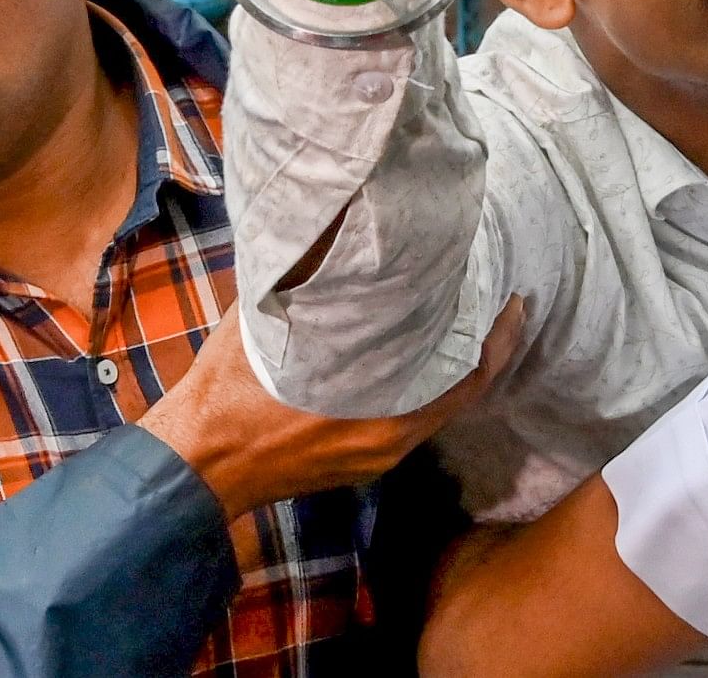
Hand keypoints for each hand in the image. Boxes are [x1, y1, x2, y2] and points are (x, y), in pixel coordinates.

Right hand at [141, 302, 517, 518]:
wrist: (195, 465)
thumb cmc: (226, 391)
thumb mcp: (269, 325)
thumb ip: (315, 292)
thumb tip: (337, 241)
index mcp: (381, 414)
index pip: (466, 374)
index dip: (496, 336)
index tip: (513, 297)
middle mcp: (390, 443)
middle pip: (459, 392)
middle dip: (480, 347)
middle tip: (494, 300)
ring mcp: (374, 459)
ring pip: (434, 408)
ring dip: (450, 368)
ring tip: (460, 321)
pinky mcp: (357, 466)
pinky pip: (407, 422)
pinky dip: (421, 388)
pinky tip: (411, 358)